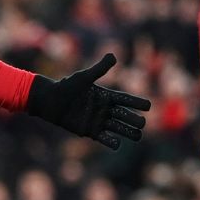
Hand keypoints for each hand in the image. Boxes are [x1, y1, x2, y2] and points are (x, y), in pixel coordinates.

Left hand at [26, 53, 150, 149]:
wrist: (50, 101)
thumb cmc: (66, 87)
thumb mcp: (83, 78)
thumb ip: (99, 69)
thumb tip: (113, 56)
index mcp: (105, 95)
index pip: (125, 99)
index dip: (136, 102)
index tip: (149, 106)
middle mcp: (104, 109)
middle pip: (124, 115)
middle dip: (134, 119)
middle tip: (142, 123)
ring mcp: (98, 121)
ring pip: (117, 127)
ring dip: (128, 131)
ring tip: (138, 136)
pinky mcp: (89, 131)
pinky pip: (103, 137)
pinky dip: (111, 141)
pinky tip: (118, 144)